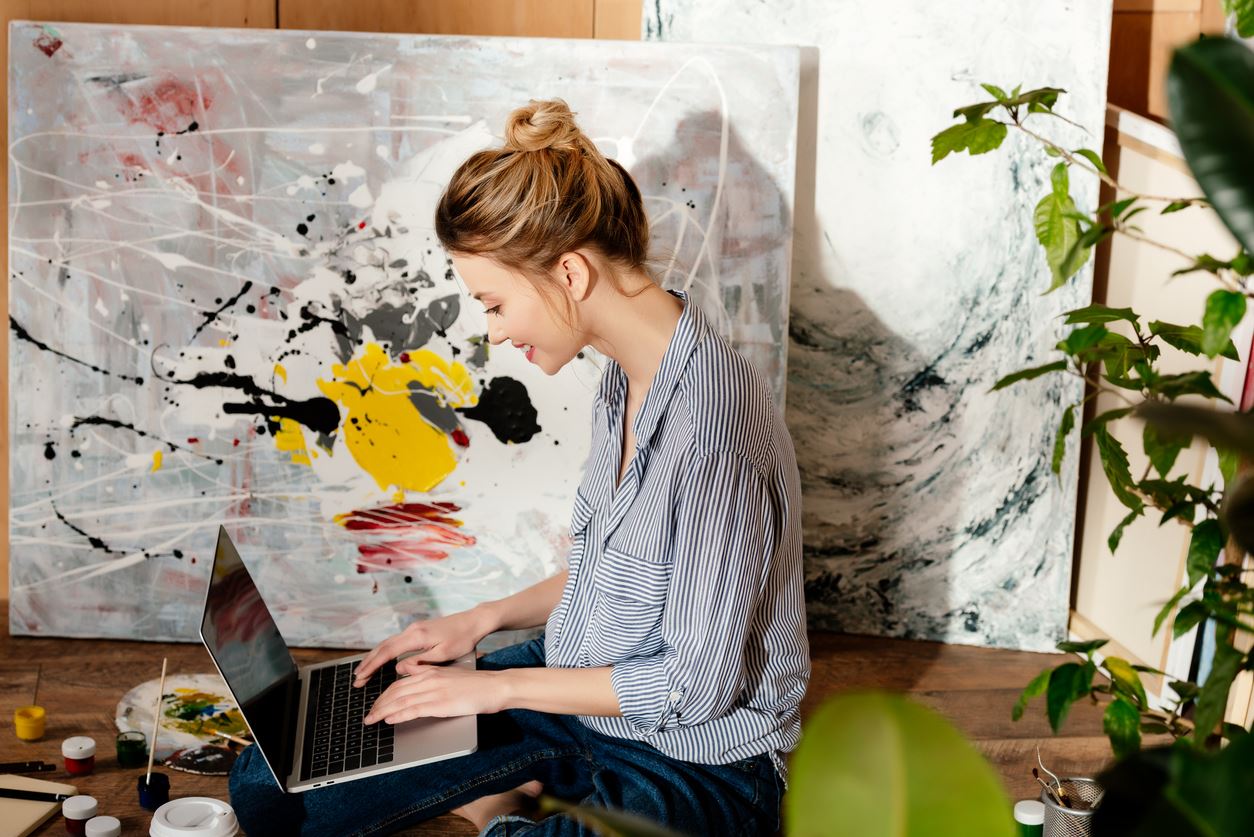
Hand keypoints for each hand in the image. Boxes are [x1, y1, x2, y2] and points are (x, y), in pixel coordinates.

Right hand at [353, 607, 493, 686]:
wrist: (473, 621)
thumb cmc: (462, 638)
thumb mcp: (443, 654)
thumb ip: (420, 662)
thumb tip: (399, 669)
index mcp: (417, 636)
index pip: (387, 652)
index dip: (373, 666)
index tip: (361, 677)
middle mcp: (412, 630)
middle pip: (383, 647)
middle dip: (368, 663)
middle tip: (357, 679)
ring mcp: (414, 629)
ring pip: (387, 643)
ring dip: (374, 657)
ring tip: (363, 672)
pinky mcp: (418, 630)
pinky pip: (395, 642)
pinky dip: (384, 652)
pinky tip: (381, 661)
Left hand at [363, 665, 507, 723]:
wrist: (495, 686)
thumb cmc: (476, 684)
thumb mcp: (449, 675)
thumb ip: (430, 676)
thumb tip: (412, 678)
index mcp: (431, 672)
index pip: (399, 683)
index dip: (384, 695)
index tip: (375, 704)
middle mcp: (429, 679)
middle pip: (395, 691)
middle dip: (378, 704)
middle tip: (368, 715)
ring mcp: (434, 691)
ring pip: (400, 701)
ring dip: (382, 711)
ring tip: (371, 720)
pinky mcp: (440, 703)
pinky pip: (413, 709)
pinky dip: (398, 715)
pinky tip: (389, 720)